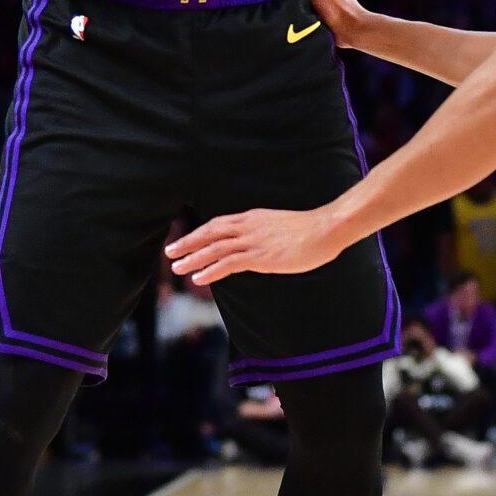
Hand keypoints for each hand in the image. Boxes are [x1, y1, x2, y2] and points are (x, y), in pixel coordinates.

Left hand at [166, 206, 344, 285]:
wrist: (325, 229)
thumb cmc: (309, 230)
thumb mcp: (280, 226)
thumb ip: (264, 233)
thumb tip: (257, 245)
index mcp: (252, 218)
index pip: (219, 223)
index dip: (200, 232)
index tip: (185, 239)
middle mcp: (248, 227)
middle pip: (210, 232)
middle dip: (188, 242)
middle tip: (170, 252)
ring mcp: (252, 241)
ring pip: (214, 248)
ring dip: (193, 258)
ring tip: (177, 267)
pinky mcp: (259, 256)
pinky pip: (228, 263)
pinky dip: (210, 270)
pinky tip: (198, 277)